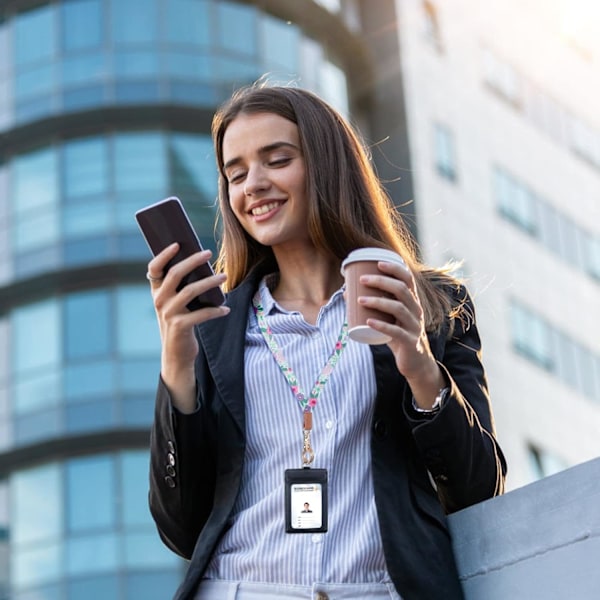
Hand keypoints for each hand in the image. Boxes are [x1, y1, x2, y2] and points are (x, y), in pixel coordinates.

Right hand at [147, 243, 228, 410]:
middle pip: (175, 274)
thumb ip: (183, 288)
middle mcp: (159, 301)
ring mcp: (168, 314)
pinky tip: (226, 308)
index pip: (154, 269)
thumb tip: (202, 264)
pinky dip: (216, 310)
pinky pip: (201, 314)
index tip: (178, 243)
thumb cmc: (181, 324)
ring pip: (190, 291)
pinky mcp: (179, 327)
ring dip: (209, 282)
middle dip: (192, 261)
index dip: (163, 255)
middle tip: (208, 253)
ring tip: (224, 276)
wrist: (176, 355)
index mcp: (157, 293)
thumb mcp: (178, 305)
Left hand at [357, 261, 444, 407]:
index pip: (407, 279)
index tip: (377, 262)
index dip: (395, 269)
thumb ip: (371, 305)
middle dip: (381, 281)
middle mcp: (416, 311)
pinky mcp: (410, 342)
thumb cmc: (397, 335)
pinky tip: (369, 321)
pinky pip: (396, 332)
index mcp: (412, 302)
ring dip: (378, 301)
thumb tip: (345, 291)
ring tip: (360, 299)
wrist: (414, 362)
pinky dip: (381, 325)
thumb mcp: (387, 318)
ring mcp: (415, 326)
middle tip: (362, 279)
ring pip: (398, 308)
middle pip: (402, 290)